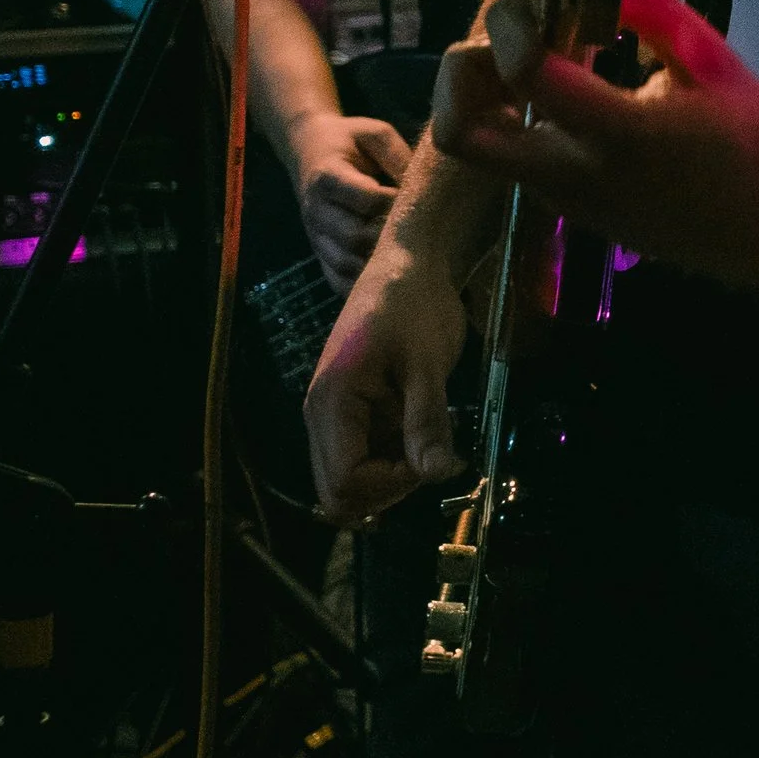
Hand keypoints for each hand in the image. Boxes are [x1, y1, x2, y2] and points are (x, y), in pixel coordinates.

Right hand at [283, 108, 410, 293]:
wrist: (309, 150)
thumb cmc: (350, 141)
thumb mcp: (375, 134)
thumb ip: (398, 155)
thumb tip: (426, 188)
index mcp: (327, 176)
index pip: (366, 198)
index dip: (395, 202)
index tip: (417, 198)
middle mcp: (315, 210)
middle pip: (354, 236)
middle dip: (390, 236)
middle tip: (417, 231)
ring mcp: (315, 236)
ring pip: (345, 264)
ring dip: (379, 263)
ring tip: (407, 254)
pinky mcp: (319, 254)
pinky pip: (337, 280)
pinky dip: (363, 285)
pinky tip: (389, 277)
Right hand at [305, 232, 466, 526]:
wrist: (408, 266)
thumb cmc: (415, 306)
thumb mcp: (429, 364)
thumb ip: (427, 421)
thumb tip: (436, 475)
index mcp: (332, 403)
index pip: (344, 482)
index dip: (390, 485)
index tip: (430, 457)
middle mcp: (322, 416)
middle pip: (338, 492)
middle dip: (387, 489)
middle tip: (430, 456)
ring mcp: (336, 416)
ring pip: (352, 479)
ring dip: (393, 476)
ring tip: (429, 440)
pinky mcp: (353, 413)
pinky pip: (366, 457)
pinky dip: (395, 460)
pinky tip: (423, 432)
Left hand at [431, 0, 758, 293]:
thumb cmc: (754, 148)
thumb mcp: (720, 66)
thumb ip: (660, 15)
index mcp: (621, 134)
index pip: (526, 72)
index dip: (509, 22)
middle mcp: (576, 174)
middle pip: (461, 134)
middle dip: (459, 76)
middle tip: (499, 41)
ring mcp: (566, 200)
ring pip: (481, 150)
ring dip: (483, 98)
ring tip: (528, 60)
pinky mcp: (569, 211)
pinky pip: (514, 162)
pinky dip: (515, 119)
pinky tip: (560, 93)